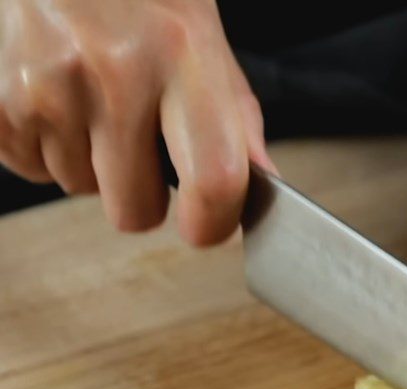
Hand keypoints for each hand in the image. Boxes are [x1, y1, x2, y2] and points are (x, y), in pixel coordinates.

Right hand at [0, 0, 273, 244]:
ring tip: (91, 100)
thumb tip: (265, 182)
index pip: (212, 181)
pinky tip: (57, 97)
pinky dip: (47, 147)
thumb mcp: (203, 35)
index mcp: (181, 54)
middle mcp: (112, 70)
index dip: (213, 224)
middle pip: (135, 212)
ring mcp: (46, 83)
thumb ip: (236, 116)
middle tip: (141, 147)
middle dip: (143, 198)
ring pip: (81, 190)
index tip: (205, 226)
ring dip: (91, 163)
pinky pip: (32, 169)